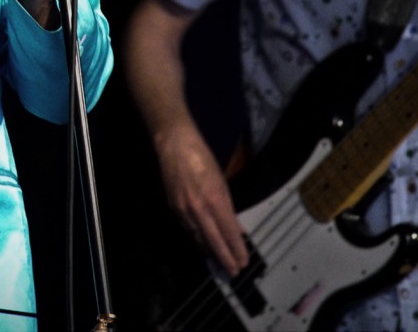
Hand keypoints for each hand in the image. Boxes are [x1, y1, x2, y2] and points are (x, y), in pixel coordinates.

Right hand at [156, 125, 248, 278]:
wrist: (174, 146)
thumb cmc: (202, 158)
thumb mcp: (221, 182)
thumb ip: (228, 207)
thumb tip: (235, 228)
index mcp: (214, 199)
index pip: (229, 231)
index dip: (237, 249)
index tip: (244, 261)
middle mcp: (198, 209)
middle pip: (214, 241)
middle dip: (225, 258)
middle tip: (233, 272)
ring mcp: (184, 210)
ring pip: (199, 239)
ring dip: (210, 253)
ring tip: (220, 263)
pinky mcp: (173, 209)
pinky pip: (188, 231)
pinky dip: (197, 241)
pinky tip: (203, 247)